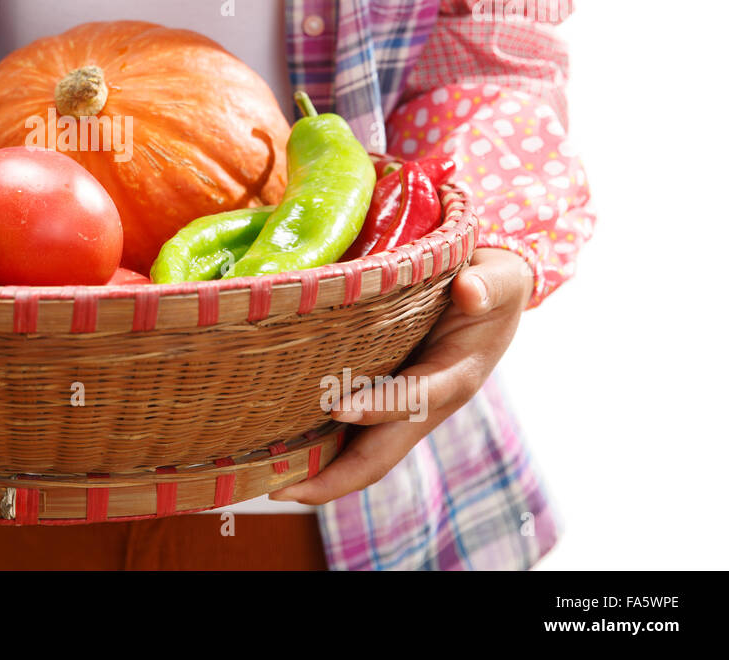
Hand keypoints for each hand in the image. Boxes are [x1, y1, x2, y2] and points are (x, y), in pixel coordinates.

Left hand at [270, 247, 533, 503]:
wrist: (494, 297)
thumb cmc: (492, 285)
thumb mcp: (500, 278)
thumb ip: (488, 284)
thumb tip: (469, 290)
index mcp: (455, 376)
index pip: (414, 398)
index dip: (379, 406)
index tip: (338, 409)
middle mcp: (427, 405)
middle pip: (382, 454)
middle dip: (336, 478)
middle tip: (282, 491)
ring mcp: (406, 411)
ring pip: (365, 454)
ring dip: (323, 475)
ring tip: (270, 483)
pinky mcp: (389, 404)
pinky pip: (356, 438)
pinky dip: (323, 452)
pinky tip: (283, 454)